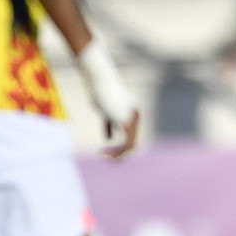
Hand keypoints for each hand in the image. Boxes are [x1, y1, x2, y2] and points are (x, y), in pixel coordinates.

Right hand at [75, 39, 140, 157]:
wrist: (100, 79)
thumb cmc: (100, 92)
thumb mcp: (106, 111)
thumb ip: (110, 124)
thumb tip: (109, 139)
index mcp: (135, 114)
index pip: (131, 136)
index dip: (120, 146)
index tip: (105, 148)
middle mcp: (136, 117)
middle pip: (132, 143)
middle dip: (118, 153)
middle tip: (104, 156)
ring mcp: (131, 119)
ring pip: (130, 146)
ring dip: (118, 155)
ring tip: (105, 157)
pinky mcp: (124, 120)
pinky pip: (125, 143)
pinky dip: (116, 152)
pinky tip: (104, 154)